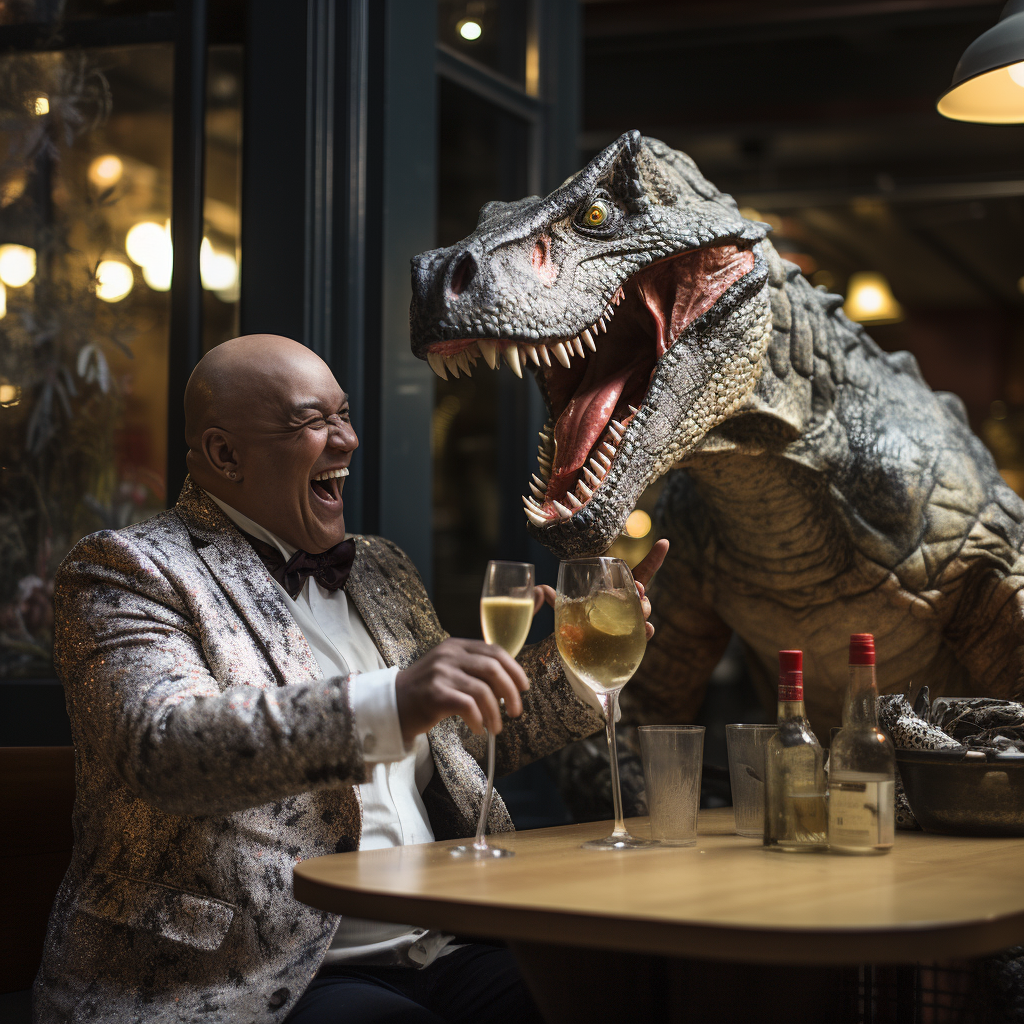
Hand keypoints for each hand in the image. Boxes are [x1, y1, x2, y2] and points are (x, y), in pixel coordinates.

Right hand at [395, 638, 529, 744]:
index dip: (514, 670)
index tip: (523, 687)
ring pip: (483, 690)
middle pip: (493, 668)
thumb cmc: (425, 691)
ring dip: (495, 713)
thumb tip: (508, 684)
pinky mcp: (435, 694)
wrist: (391, 704)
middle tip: (515, 711)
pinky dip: (479, 720)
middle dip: (511, 692)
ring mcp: (441, 674)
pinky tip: (479, 729)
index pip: (495, 651)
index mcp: (456, 646)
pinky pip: (469, 706)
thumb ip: (473, 668)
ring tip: (496, 727)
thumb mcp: (448, 670)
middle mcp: (449, 656)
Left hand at [533, 538, 669, 639]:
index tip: (664, 542)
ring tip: (636, 610)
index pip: (640, 573)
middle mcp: (627, 605)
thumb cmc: (575, 626)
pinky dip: (647, 630)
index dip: (654, 558)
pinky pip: (645, 633)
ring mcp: (631, 622)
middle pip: (641, 593)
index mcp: (616, 591)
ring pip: (644, 610)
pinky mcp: (632, 641)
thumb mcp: (565, 609)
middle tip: (637, 588)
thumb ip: (556, 599)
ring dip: (643, 608)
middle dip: (641, 589)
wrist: (577, 655)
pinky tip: (646, 629)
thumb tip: (543, 589)